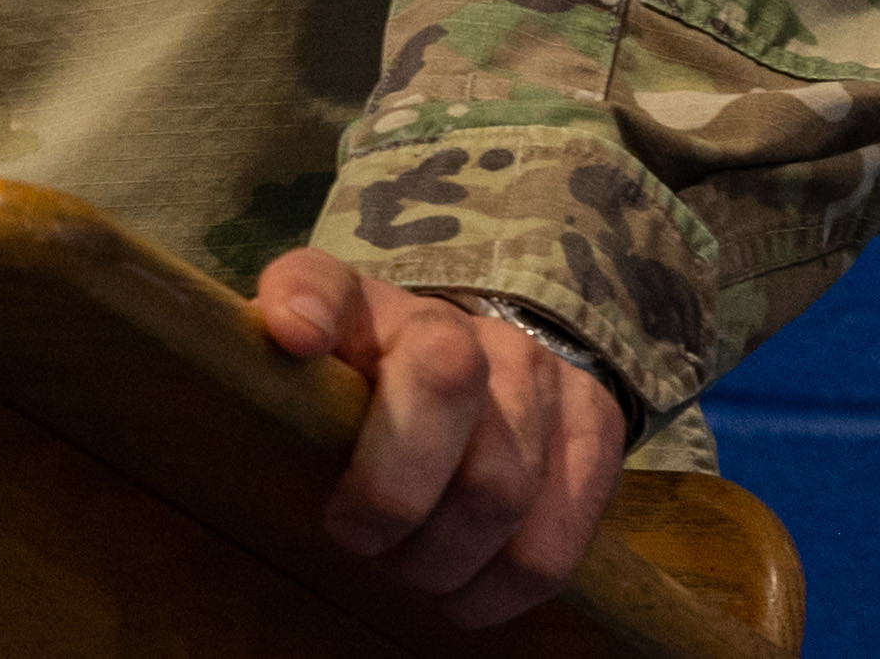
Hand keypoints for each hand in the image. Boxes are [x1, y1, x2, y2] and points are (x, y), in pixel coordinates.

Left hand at [251, 254, 628, 627]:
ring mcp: (539, 372)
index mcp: (365, 306)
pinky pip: (554, 540)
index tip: (294, 338)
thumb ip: (282, 361)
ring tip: (413, 569)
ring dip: (443, 557)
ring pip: (500, 486)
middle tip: (361, 539)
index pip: (326, 282)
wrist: (486, 378)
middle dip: (391, 494)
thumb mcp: (314, 378)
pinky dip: (501, 588)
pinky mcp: (597, 428)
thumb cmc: (372, 396)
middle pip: (440, 386)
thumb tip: (288, 331)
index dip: (309, 302)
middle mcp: (461, 326)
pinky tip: (465, 596)